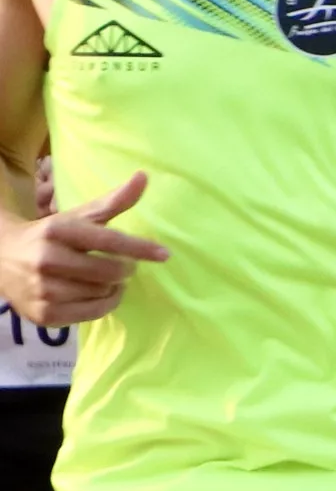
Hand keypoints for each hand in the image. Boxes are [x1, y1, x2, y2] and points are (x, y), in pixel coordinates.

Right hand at [0, 171, 165, 322]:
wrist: (0, 258)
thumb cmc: (50, 236)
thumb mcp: (78, 217)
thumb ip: (113, 202)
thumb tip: (144, 176)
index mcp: (57, 230)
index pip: (108, 240)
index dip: (140, 248)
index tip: (164, 254)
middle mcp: (47, 259)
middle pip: (110, 271)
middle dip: (124, 269)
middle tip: (120, 265)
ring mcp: (42, 289)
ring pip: (103, 293)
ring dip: (113, 287)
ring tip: (103, 278)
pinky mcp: (43, 314)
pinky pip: (92, 313)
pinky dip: (103, 304)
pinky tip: (96, 293)